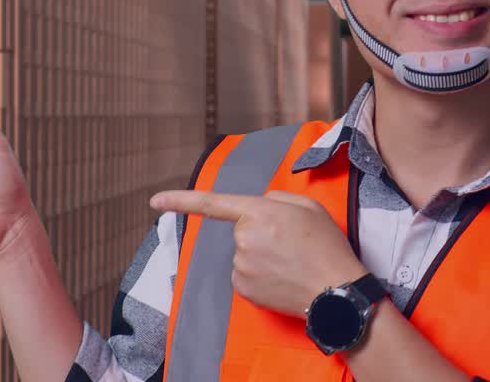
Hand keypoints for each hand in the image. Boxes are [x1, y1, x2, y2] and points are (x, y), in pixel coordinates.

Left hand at [150, 189, 367, 317]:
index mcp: (259, 212)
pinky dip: (260, 274)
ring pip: (243, 253)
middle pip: (242, 229)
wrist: (336, 291)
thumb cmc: (326, 246)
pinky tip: (281, 277)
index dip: (180, 201)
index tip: (154, 201)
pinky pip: (245, 274)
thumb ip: (277, 198)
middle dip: (261, 231)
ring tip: (291, 261)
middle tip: (291, 241)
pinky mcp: (243, 288)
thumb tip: (259, 204)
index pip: (212, 204)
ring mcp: (241, 266)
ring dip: (261, 255)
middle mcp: (244, 238)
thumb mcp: (309, 207)